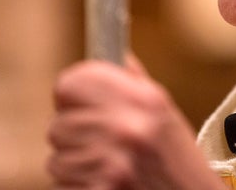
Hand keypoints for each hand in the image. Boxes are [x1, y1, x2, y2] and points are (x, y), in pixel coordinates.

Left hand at [47, 55, 225, 188]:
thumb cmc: (179, 162)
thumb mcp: (166, 114)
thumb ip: (136, 85)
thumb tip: (116, 58)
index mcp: (143, 101)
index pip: (71, 84)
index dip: (71, 94)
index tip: (78, 102)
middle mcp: (125, 129)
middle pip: (58, 125)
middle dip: (74, 136)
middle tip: (101, 144)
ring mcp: (110, 165)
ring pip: (56, 160)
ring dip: (75, 165)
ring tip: (107, 167)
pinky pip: (61, 185)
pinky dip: (77, 186)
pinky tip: (104, 183)